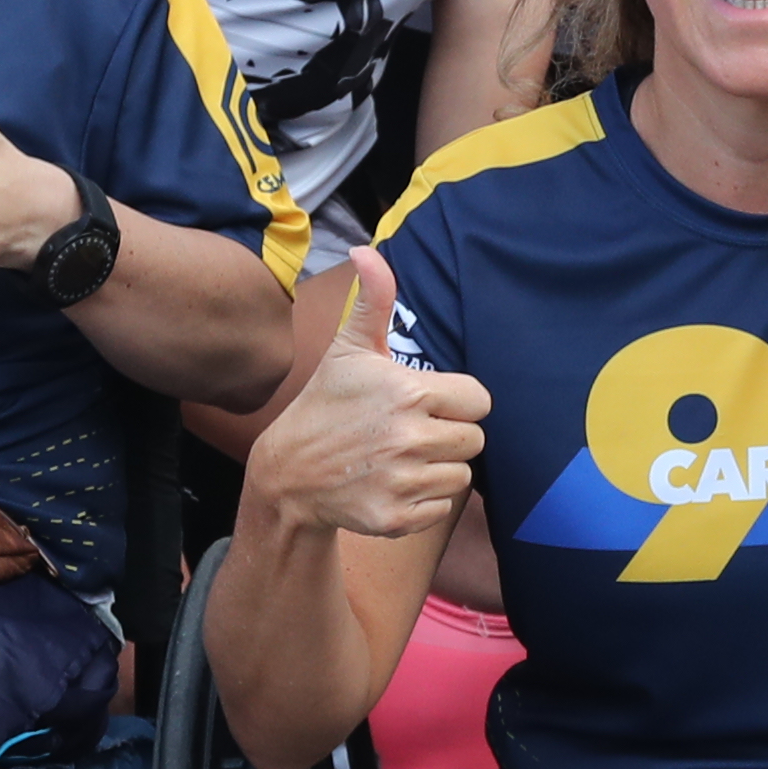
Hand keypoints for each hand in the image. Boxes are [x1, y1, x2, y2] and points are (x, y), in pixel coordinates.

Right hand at [249, 251, 486, 539]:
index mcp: (409, 392)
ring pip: (461, 476)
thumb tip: (366, 250)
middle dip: (448, 436)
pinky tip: (389, 485)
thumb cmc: (327, 404)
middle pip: (475, 440)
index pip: (479, 400)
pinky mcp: (396, 518)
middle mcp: (410, 438)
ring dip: (437, 469)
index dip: (456, 402)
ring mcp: (402, 481)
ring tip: (398, 459)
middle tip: (408, 432)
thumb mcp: (349, 349)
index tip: (424, 404)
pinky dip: (421, 502)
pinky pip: (441, 509)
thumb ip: (373, 300)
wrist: (288, 472)